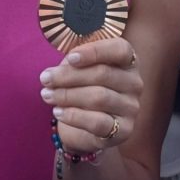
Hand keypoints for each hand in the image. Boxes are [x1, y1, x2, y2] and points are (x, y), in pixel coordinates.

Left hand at [40, 37, 141, 154]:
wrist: (87, 126)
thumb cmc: (84, 88)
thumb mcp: (79, 69)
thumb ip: (72, 66)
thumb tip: (53, 74)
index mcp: (128, 61)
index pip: (120, 49)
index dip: (94, 52)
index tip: (70, 58)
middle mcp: (134, 83)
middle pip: (103, 74)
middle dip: (69, 76)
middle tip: (45, 79)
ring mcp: (132, 107)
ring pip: (99, 97)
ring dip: (67, 95)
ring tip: (47, 95)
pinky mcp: (124, 130)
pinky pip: (98, 122)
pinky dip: (74, 116)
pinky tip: (58, 112)